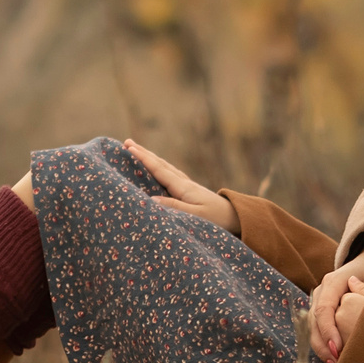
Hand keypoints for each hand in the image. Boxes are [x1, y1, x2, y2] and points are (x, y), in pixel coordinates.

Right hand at [124, 140, 240, 235]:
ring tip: (137, 151)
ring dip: (151, 158)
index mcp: (183, 187)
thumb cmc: (217, 220)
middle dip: (143, 153)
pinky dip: (160, 167)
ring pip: (165, 168)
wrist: (237, 218)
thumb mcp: (195, 216)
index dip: (143, 159)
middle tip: (127, 142)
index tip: (129, 147)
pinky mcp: (190, 191)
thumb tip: (151, 199)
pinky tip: (157, 168)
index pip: (159, 170)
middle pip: (160, 164)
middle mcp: (184, 183)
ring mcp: (188, 186)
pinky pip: (170, 175)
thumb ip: (174, 207)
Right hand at [309, 233, 363, 362]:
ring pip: (312, 328)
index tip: (337, 349)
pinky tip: (335, 362)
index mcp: (332, 282)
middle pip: (313, 322)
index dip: (327, 331)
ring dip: (322, 349)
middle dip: (323, 345)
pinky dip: (324, 347)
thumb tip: (361, 315)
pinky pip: (318, 331)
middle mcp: (321, 291)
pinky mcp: (322, 312)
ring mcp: (319, 301)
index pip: (323, 309)